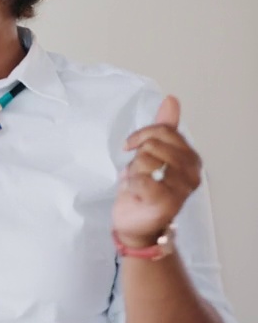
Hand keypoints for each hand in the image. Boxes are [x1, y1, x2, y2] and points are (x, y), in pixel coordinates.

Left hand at [113, 96, 202, 246]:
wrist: (135, 222)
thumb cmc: (144, 188)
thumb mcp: (152, 152)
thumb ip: (163, 128)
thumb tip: (171, 100)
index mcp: (191, 158)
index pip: (164, 131)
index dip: (142, 136)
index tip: (132, 146)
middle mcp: (192, 173)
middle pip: (154, 144)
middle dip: (138, 157)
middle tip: (138, 173)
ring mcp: (181, 189)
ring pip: (146, 160)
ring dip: (133, 171)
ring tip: (138, 184)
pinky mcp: (166, 203)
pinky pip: (141, 179)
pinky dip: (131, 185)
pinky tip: (136, 194)